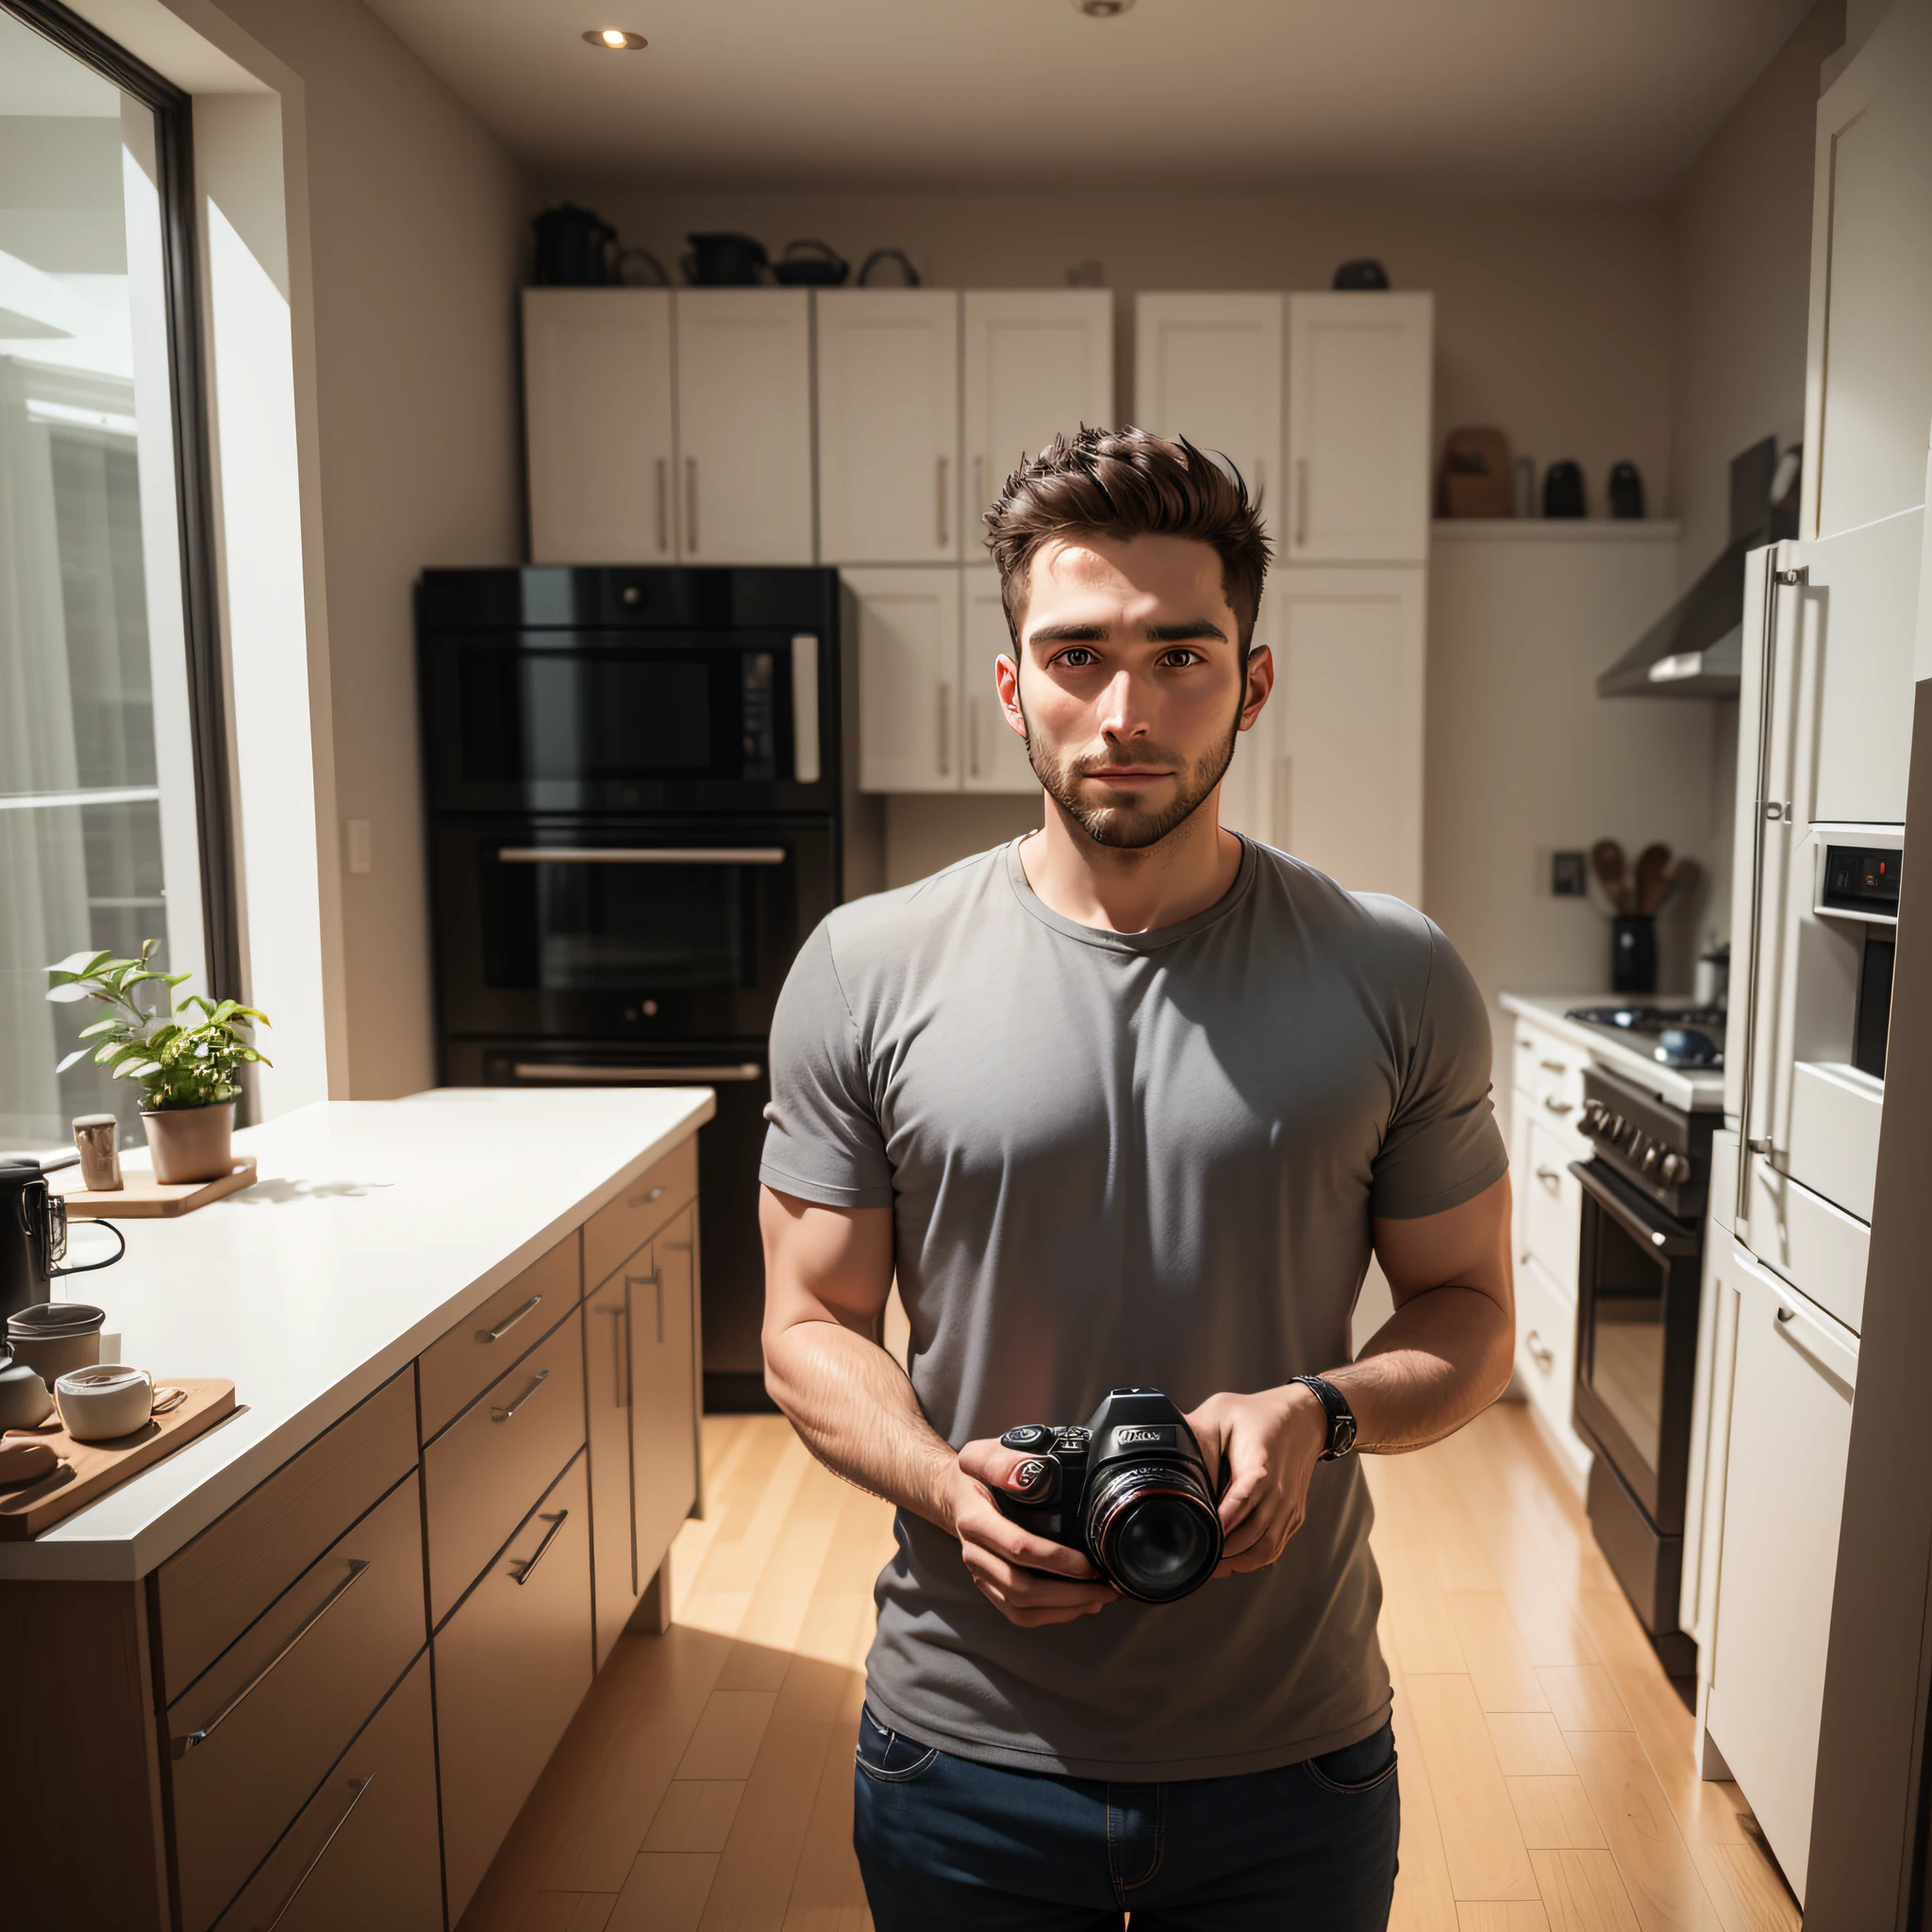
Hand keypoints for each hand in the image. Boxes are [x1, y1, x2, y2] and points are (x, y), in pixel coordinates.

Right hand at [942, 1437, 1116, 1626]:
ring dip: (1063, 1609)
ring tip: (1099, 1598)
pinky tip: (1078, 1606)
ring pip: (1021, 1607)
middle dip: (1069, 1593)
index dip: (1056, 1559)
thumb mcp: (982, 1455)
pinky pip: (1017, 1614)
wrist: (952, 1495)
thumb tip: (1025, 1477)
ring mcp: (981, 1574)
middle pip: (1021, 1588)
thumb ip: (1002, 1461)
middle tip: (1105, 1586)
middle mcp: (975, 1553)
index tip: (1088, 1562)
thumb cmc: (975, 1475)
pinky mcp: (990, 1586)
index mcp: (975, 1520)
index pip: (1018, 1547)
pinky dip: (1050, 1616)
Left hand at [1186, 1384, 1328, 1576]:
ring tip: (1212, 1565)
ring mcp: (1288, 1507)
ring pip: (1265, 1550)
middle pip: (1251, 1537)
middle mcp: (1278, 1493)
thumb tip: (1175, 1461)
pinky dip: (1254, 1559)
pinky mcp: (1293, 1515)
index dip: (1219, 1524)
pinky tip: (1234, 1558)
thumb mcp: (1221, 1412)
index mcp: (1259, 1467)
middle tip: (1195, 1558)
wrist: (1305, 1416)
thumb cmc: (1259, 1415)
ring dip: (1238, 1562)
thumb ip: (1197, 1437)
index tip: (1198, 1536)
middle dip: (1222, 1552)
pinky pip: (1275, 1547)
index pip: (1239, 1504)